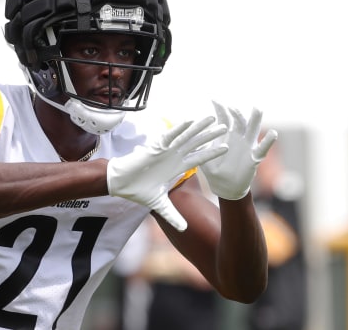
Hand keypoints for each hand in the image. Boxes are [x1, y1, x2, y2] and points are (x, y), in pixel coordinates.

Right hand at [107, 116, 227, 230]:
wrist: (120, 183)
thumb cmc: (138, 190)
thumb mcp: (159, 205)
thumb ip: (173, 215)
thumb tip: (184, 230)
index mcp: (177, 168)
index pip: (199, 159)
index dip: (212, 153)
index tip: (226, 148)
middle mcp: (174, 156)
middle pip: (196, 144)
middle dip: (210, 136)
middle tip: (225, 128)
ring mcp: (166, 150)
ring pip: (186, 137)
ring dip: (199, 128)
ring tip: (212, 119)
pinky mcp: (155, 147)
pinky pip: (169, 136)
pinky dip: (179, 129)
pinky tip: (190, 121)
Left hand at [200, 101, 277, 199]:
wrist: (225, 188)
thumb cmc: (214, 172)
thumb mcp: (203, 158)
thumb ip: (197, 148)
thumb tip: (186, 138)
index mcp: (226, 136)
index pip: (224, 118)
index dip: (220, 109)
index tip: (214, 100)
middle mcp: (238, 138)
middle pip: (240, 121)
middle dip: (237, 112)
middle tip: (232, 106)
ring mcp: (247, 147)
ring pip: (253, 130)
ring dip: (255, 120)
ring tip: (257, 109)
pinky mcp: (254, 158)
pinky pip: (262, 148)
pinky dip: (268, 141)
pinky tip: (272, 133)